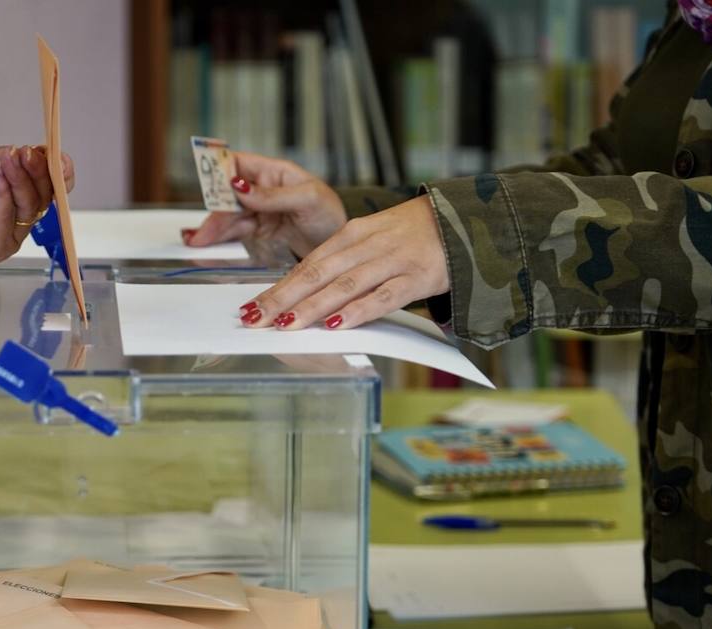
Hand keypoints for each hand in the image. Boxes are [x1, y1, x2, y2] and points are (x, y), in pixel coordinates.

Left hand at [0, 145, 72, 271]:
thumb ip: (0, 159)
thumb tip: (27, 153)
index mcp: (14, 197)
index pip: (47, 187)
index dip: (56, 171)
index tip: (54, 153)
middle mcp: (15, 218)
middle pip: (45, 197)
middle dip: (41, 172)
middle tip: (30, 153)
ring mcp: (6, 235)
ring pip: (30, 208)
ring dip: (23, 180)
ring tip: (11, 159)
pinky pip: (7, 220)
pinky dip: (5, 195)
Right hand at [182, 152, 345, 257]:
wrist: (340, 247)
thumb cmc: (330, 215)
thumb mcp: (308, 199)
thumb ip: (272, 195)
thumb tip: (239, 186)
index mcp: (274, 172)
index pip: (238, 163)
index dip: (220, 169)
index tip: (208, 181)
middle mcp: (263, 189)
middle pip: (228, 193)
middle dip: (214, 207)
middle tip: (202, 226)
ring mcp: (259, 210)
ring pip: (228, 215)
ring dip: (213, 226)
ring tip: (199, 241)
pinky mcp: (259, 230)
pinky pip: (235, 231)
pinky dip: (221, 236)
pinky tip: (207, 241)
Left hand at [239, 196, 448, 331]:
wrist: (460, 220)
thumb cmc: (408, 235)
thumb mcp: (369, 239)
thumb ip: (338, 262)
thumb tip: (301, 292)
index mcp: (351, 234)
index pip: (306, 264)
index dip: (277, 287)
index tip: (251, 307)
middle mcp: (366, 245)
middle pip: (317, 274)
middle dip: (283, 298)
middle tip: (255, 319)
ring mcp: (391, 261)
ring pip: (344, 285)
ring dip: (312, 307)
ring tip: (286, 324)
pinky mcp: (416, 278)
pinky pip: (382, 296)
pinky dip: (358, 310)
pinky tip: (336, 324)